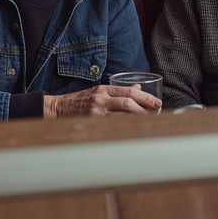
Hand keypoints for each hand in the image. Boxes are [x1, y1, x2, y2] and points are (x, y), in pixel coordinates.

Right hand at [43, 84, 161, 117]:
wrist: (59, 109)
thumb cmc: (81, 100)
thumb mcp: (100, 90)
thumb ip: (119, 90)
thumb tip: (138, 88)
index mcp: (104, 89)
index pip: (129, 92)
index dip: (146, 97)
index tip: (158, 102)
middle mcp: (101, 99)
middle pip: (128, 103)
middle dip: (145, 109)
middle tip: (158, 113)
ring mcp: (97, 112)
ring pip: (123, 116)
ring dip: (139, 119)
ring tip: (150, 122)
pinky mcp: (93, 123)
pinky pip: (114, 126)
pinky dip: (127, 128)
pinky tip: (135, 130)